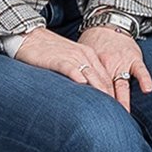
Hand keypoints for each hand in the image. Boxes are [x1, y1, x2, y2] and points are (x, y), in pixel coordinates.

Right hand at [15, 22, 151, 107]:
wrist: (30, 36)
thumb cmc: (49, 51)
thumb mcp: (71, 59)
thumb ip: (81, 72)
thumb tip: (89, 92)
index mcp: (89, 55)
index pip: (106, 78)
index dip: (115, 94)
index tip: (120, 110)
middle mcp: (84, 56)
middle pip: (103, 79)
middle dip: (112, 97)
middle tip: (119, 115)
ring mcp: (72, 57)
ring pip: (91, 75)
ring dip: (100, 92)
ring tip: (107, 108)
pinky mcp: (58, 59)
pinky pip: (71, 69)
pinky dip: (78, 77)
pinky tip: (83, 87)